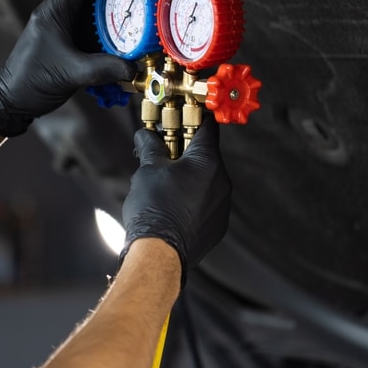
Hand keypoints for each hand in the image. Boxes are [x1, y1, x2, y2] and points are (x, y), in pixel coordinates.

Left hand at [0, 0, 142, 136]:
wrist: (14, 100)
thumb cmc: (29, 80)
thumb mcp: (69, 73)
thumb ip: (102, 69)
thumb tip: (133, 67)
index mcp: (55, 9)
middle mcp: (62, 14)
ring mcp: (69, 28)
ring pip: (100, 11)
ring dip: (121, 11)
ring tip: (144, 10)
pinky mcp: (74, 44)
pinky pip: (99, 33)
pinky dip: (115, 35)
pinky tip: (131, 41)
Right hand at [120, 119, 230, 287]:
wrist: (160, 254)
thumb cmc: (154, 208)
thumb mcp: (147, 169)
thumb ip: (150, 147)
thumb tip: (145, 135)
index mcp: (208, 161)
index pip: (208, 126)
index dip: (193, 116)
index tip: (181, 113)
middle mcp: (222, 181)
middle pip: (205, 155)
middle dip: (183, 149)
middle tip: (161, 150)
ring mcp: (222, 205)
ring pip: (206, 180)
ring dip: (187, 175)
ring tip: (162, 181)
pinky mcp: (217, 226)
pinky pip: (206, 203)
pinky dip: (191, 198)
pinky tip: (171, 204)